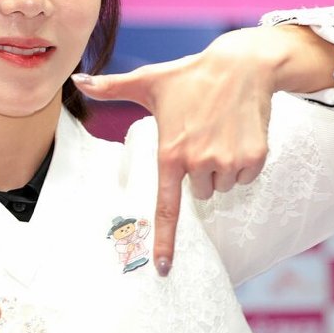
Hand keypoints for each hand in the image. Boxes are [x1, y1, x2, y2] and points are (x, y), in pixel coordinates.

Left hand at [74, 30, 276, 275]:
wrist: (243, 64)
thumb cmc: (191, 75)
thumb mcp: (149, 80)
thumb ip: (111, 87)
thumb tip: (77, 82)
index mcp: (171, 153)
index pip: (166, 208)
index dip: (164, 241)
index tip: (163, 268)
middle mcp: (200, 162)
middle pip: (199, 193)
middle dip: (199, 172)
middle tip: (200, 137)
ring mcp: (230, 162)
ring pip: (223, 186)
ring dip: (221, 167)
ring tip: (219, 133)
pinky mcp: (256, 158)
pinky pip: (246, 177)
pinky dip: (243, 162)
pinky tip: (238, 134)